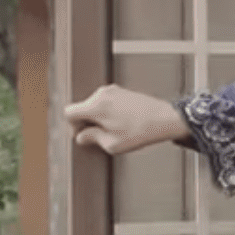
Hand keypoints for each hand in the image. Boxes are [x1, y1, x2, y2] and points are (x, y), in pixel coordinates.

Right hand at [64, 84, 190, 154]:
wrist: (165, 118)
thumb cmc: (142, 131)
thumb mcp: (112, 144)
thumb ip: (92, 139)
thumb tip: (83, 136)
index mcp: (96, 106)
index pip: (69, 112)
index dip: (72, 126)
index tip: (82, 134)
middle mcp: (102, 94)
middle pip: (82, 108)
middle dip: (86, 122)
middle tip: (99, 136)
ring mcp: (113, 90)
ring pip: (94, 105)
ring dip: (98, 118)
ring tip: (115, 130)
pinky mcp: (122, 91)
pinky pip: (106, 102)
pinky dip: (108, 112)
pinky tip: (121, 124)